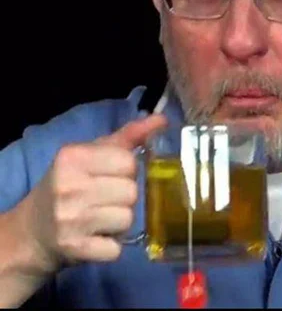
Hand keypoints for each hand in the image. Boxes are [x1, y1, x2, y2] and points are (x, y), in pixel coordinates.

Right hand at [16, 114, 167, 275]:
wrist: (32, 230)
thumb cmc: (70, 183)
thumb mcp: (93, 153)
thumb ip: (129, 135)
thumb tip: (162, 119)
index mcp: (73, 157)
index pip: (128, 162)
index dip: (128, 170)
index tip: (114, 174)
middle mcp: (69, 186)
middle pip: (131, 192)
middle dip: (126, 196)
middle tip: (108, 197)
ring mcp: (70, 220)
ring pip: (127, 219)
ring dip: (121, 220)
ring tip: (103, 216)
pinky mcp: (74, 249)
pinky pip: (116, 248)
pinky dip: (112, 245)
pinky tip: (97, 236)